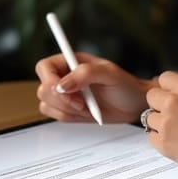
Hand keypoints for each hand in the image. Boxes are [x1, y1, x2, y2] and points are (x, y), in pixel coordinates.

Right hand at [35, 52, 155, 122]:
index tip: (64, 90)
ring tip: (87, 107)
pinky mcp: (67, 110)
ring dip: (67, 110)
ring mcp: (65, 94)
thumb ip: (86, 74)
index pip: (44, 67)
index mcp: (71, 61)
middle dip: (62, 100)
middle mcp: (64, 76)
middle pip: (43, 89)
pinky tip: (86, 113)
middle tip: (82, 103)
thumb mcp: (110, 74)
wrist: (134, 104)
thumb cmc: (125, 85)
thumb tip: (62, 84)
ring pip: (46, 104)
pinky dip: (69, 117)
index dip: (49, 80)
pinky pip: (55, 115)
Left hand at [145, 71, 177, 178]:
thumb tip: (174, 98)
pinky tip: (176, 143)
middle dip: (159, 105)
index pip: (163, 79)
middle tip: (172, 116)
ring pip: (149, 117)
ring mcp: (165, 122)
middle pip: (151, 96)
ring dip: (159, 123)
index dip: (167, 89)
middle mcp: (173, 101)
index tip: (172, 97)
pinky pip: (151, 136)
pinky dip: (160, 140)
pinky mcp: (162, 142)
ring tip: (177, 132)